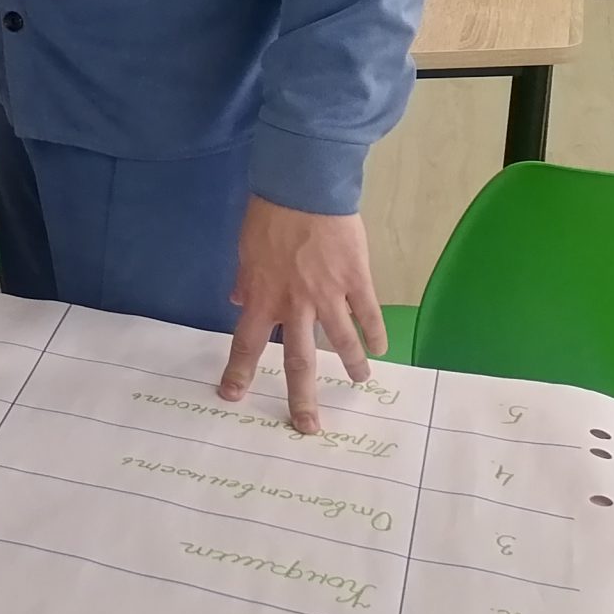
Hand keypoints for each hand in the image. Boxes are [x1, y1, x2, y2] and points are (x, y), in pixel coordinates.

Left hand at [220, 198, 386, 434]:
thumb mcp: (246, 248)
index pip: (245, 343)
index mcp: (262, 296)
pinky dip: (376, 334)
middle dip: (302, 397)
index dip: (238, 372)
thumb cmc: (270, 214)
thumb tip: (237, 298)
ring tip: (360, 381)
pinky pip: (368, 315)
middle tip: (307, 426)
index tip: (232, 396)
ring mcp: (328, 295)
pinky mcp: (356, 281)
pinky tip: (382, 348)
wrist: (304, 188)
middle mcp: (294, 304)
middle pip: (297, 360)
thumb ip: (245, 279)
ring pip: (340, 342)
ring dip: (351, 365)